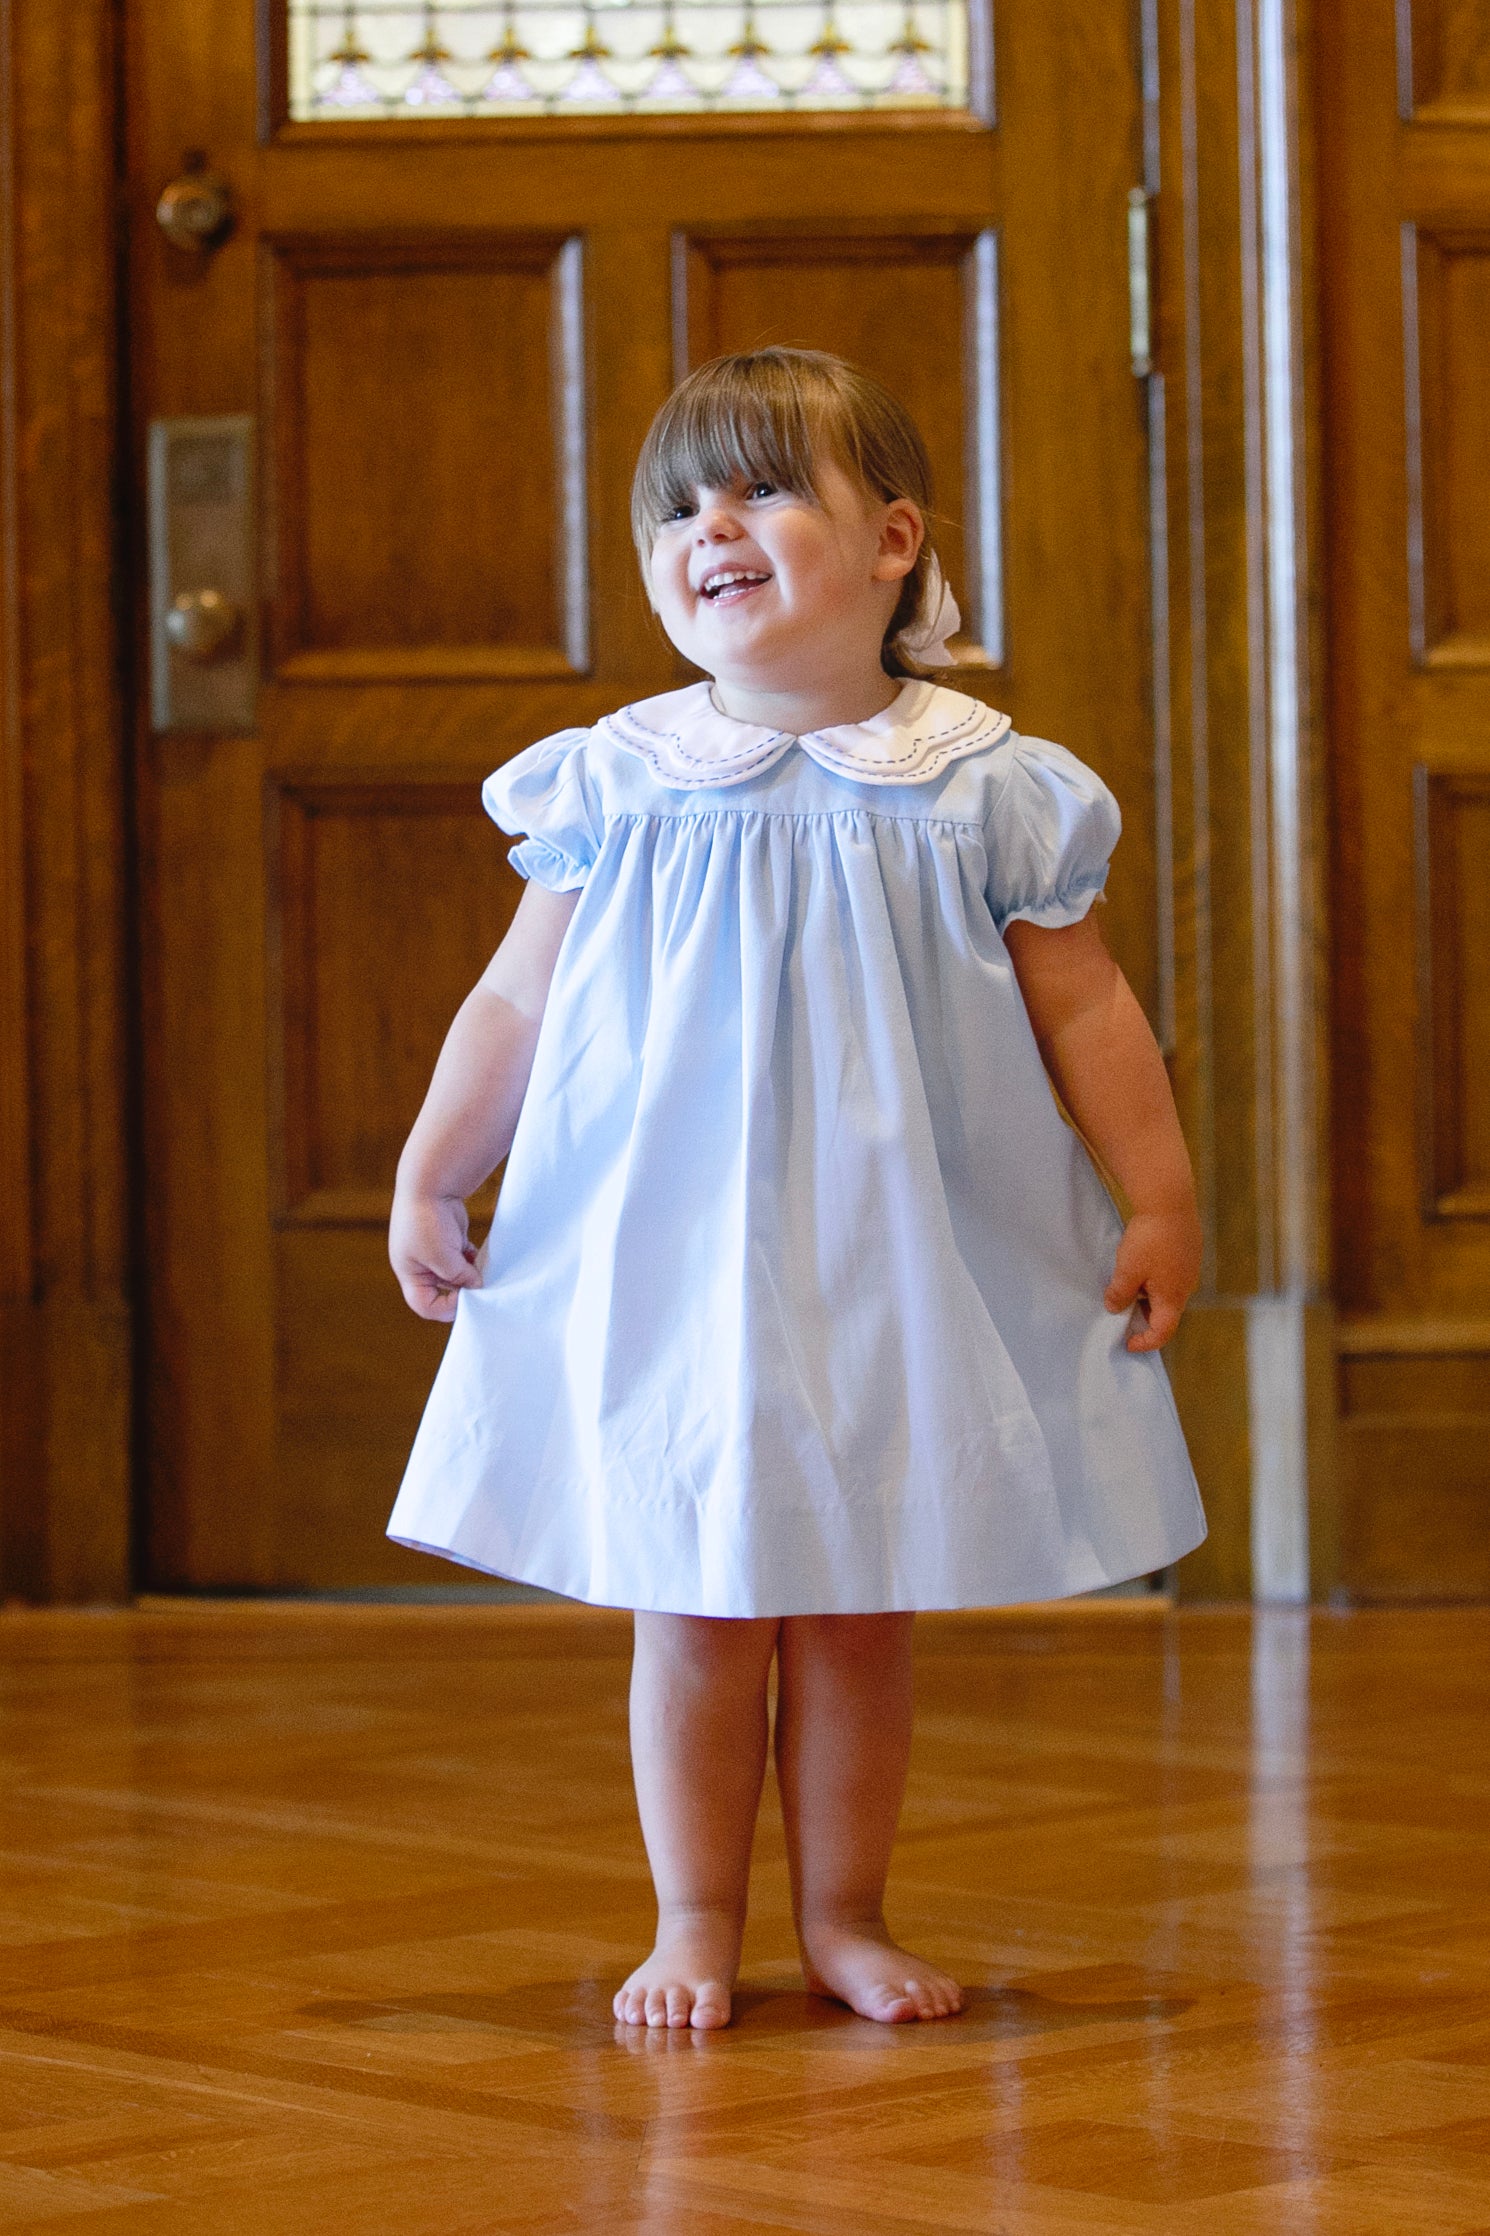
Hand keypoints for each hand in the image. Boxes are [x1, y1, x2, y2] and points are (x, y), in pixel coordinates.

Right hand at [389, 1189, 479, 1321]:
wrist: (430, 1183)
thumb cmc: (427, 1220)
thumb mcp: (442, 1257)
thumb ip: (459, 1277)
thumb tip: (476, 1286)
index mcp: (409, 1272)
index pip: (424, 1305)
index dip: (445, 1307)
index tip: (464, 1297)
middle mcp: (419, 1265)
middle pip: (442, 1292)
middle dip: (461, 1291)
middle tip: (478, 1287)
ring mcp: (434, 1252)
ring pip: (455, 1275)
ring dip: (469, 1276)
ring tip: (481, 1271)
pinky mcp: (449, 1240)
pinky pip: (462, 1260)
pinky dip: (472, 1261)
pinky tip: (479, 1257)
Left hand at [1104, 1205, 1202, 1351]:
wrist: (1170, 1202)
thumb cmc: (1149, 1239)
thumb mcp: (1126, 1271)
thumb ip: (1120, 1295)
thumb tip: (1115, 1308)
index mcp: (1173, 1298)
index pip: (1162, 1333)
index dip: (1144, 1343)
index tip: (1127, 1343)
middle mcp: (1187, 1287)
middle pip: (1165, 1313)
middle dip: (1142, 1316)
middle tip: (1121, 1309)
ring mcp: (1190, 1269)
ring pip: (1168, 1293)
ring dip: (1147, 1295)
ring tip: (1128, 1281)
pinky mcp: (1190, 1253)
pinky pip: (1172, 1275)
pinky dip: (1155, 1278)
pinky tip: (1141, 1262)